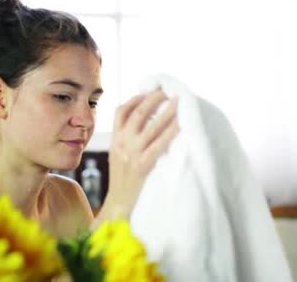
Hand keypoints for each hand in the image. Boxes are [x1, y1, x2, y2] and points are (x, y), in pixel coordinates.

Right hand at [100, 89, 178, 219]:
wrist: (118, 205)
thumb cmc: (122, 182)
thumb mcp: (117, 156)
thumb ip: (126, 140)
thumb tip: (145, 123)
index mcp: (115, 140)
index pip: (121, 112)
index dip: (136, 99)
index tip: (148, 92)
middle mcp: (122, 144)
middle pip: (138, 113)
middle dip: (154, 99)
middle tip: (168, 91)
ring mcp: (132, 154)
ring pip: (151, 125)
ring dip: (167, 111)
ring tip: (178, 102)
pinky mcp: (143, 165)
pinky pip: (160, 143)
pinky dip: (171, 132)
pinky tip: (181, 125)